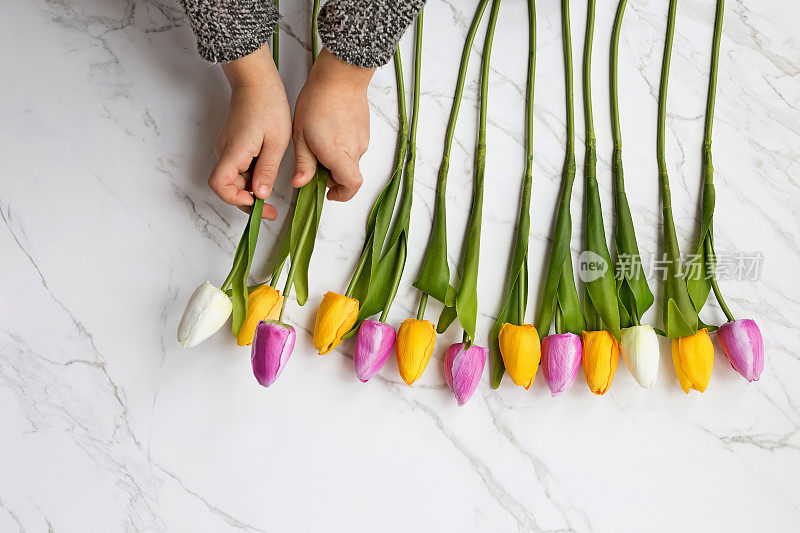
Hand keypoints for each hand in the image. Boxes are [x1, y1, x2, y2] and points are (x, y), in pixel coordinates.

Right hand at [209, 47, 290, 219]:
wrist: (256, 80)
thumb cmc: (268, 105)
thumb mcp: (276, 141)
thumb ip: (267, 170)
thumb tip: (261, 195)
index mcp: (234, 151)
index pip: (219, 185)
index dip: (236, 200)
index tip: (258, 203)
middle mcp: (225, 152)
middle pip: (228, 187)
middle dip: (248, 201)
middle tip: (272, 210)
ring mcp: (227, 149)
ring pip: (235, 179)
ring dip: (252, 188)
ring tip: (273, 188)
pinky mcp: (233, 145)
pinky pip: (239, 168)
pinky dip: (252, 176)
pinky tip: (267, 173)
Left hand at [292, 48, 374, 201]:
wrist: (340, 75)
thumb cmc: (318, 101)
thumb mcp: (301, 135)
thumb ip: (303, 164)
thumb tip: (299, 183)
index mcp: (338, 154)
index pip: (351, 186)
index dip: (342, 195)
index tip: (329, 194)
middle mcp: (355, 150)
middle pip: (347, 175)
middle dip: (332, 175)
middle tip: (314, 161)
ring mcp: (362, 140)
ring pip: (350, 161)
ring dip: (336, 160)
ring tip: (318, 140)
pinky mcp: (364, 131)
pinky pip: (353, 147)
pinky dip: (342, 148)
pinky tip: (328, 131)